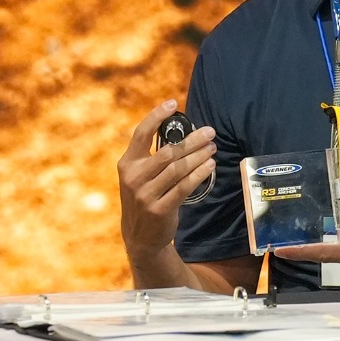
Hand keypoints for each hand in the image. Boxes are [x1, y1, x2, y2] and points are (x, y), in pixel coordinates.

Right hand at [118, 100, 216, 280]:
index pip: (141, 133)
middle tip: (209, 132)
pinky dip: (198, 175)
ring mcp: (145, 194)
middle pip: (167, 151)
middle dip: (191, 140)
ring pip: (177, 169)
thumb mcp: (139, 176)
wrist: (140, 236)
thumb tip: (183, 133)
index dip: (157, 116)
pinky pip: (183, 187)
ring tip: (212, 148)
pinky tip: (209, 166)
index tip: (173, 104)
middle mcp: (133, 177)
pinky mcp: (159, 209)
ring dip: (198, 156)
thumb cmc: (146, 198)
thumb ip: (153, 157)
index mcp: (127, 164)